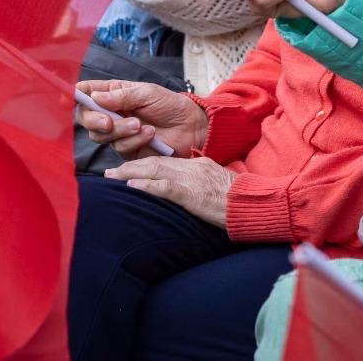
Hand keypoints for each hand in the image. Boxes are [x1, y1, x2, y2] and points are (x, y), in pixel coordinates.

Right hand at [76, 79, 209, 156]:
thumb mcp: (147, 93)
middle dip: (95, 121)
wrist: (192, 126)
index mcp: (114, 94)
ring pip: (101, 137)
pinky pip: (119, 149)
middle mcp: (111, 114)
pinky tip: (150, 133)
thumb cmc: (171, 105)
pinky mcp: (128, 151)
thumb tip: (94, 97)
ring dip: (120, 131)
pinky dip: (134, 141)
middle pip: (86, 119)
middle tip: (109, 122)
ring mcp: (118, 134)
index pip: (86, 94)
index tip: (69, 97)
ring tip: (141, 125)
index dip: (75, 96)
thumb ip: (121, 96)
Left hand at [105, 155, 233, 227]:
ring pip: (155, 170)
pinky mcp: (192, 194)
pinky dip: (146, 185)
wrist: (253, 202)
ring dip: (130, 173)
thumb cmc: (239, 199)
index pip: (166, 161)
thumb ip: (200, 183)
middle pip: (155, 161)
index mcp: (198, 165)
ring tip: (112, 177)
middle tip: (109, 172)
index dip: (143, 164)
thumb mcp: (217, 185)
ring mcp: (191, 179)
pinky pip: (165, 187)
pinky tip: (132, 186)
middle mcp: (192, 167)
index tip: (127, 169)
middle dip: (130, 166)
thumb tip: (185, 190)